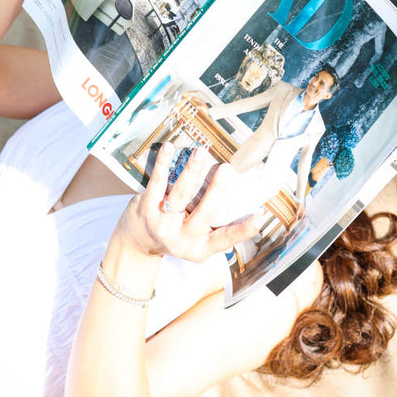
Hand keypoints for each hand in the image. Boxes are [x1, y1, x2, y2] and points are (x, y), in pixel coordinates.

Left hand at [117, 142, 260, 261]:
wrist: (137, 241)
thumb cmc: (176, 233)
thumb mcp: (197, 239)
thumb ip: (217, 223)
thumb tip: (247, 195)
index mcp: (200, 248)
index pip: (225, 239)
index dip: (244, 230)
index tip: (260, 216)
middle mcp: (182, 239)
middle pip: (204, 214)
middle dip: (217, 191)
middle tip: (228, 170)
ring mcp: (162, 224)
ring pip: (180, 195)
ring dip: (191, 172)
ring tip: (201, 153)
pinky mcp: (146, 208)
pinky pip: (157, 183)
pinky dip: (163, 164)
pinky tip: (170, 148)